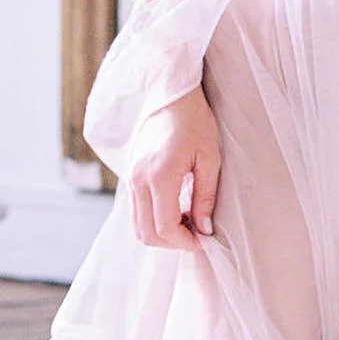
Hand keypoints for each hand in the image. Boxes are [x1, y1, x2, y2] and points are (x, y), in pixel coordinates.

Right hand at [128, 86, 220, 251]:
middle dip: (173, 243)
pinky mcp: (129, 175)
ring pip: (138, 225)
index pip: (165, 228)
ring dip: (162, 233)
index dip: (185, 242)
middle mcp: (138, 179)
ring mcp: (130, 177)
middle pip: (147, 233)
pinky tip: (175, 210)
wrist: (171, 96)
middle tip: (196, 234)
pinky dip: (153, 220)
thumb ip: (205, 197)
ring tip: (187, 221)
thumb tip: (204, 229)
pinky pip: (136, 210)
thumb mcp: (209, 159)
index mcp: (159, 175)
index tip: (203, 240)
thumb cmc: (195, 122)